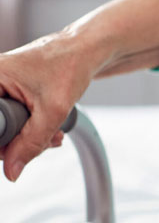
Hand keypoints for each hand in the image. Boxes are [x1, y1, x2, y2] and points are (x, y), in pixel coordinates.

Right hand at [0, 0, 158, 181]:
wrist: (86, 51)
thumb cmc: (69, 67)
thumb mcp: (52, 112)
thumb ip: (31, 144)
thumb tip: (11, 172)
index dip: (3, 144)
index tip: (19, 151)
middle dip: (20, 142)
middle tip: (45, 143)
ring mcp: (1, 86)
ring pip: (7, 127)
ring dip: (30, 138)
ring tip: (54, 135)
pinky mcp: (11, 92)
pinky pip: (15, 119)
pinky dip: (33, 129)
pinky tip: (51, 130)